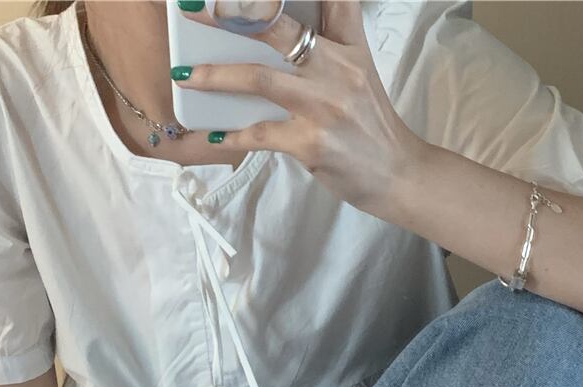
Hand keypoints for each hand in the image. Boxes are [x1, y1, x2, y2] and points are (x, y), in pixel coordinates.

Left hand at [173, 0, 427, 217]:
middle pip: (278, 27)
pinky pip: (261, 134)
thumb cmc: (372, 125)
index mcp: (349, 46)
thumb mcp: (360, 72)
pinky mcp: (311, 143)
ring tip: (185, 75)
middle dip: (231, 13)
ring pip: (260, 78)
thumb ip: (332, 42)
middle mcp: (337, 68)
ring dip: (216, 76)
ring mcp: (323, 106)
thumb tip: (286, 28)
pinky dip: (235, 135)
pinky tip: (216, 136)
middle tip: (195, 8)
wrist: (397, 175)